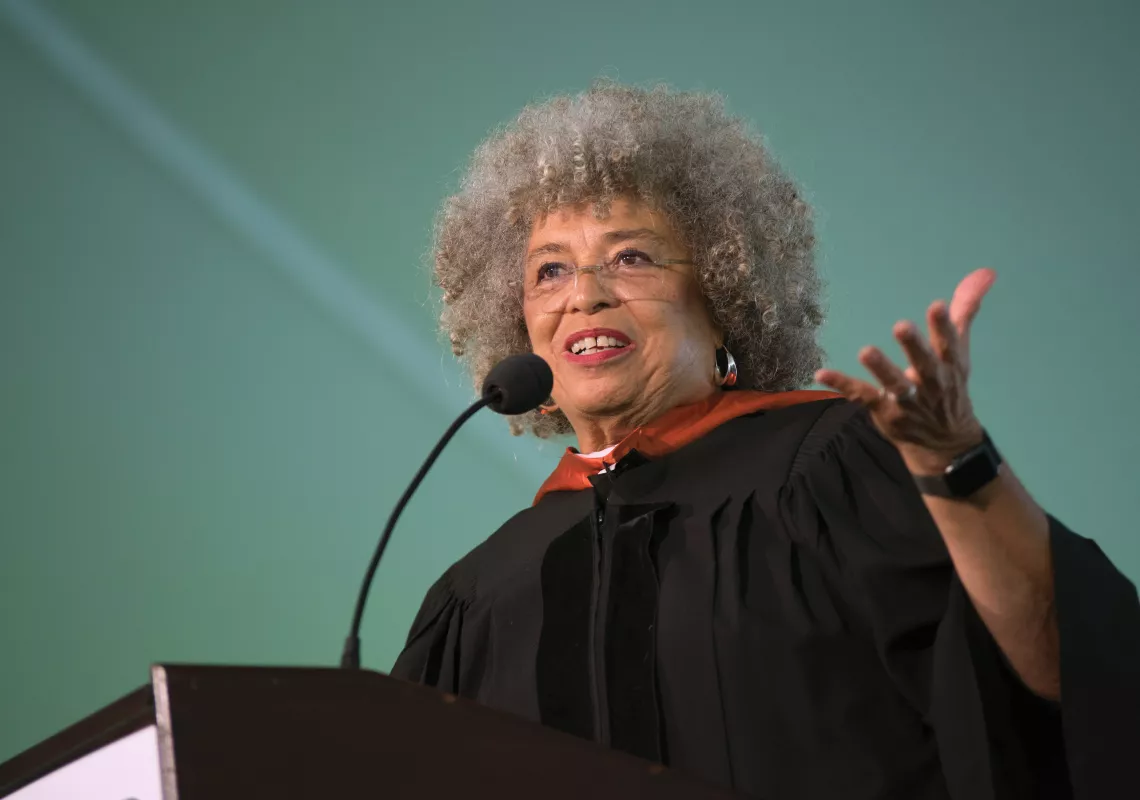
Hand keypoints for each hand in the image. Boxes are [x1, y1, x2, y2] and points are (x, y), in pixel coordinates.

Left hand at [815, 268, 995, 475]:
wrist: (945, 441)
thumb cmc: (948, 386)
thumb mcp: (959, 351)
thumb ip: (964, 311)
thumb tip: (985, 272)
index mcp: (949, 365)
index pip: (948, 344)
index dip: (943, 326)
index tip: (937, 306)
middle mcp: (930, 383)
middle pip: (923, 364)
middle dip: (914, 346)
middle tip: (901, 326)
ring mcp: (907, 400)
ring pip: (894, 384)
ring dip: (881, 368)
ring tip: (866, 350)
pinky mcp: (884, 410)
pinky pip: (861, 396)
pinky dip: (842, 385)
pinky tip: (821, 373)